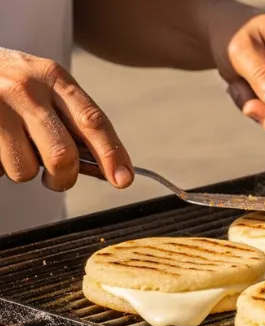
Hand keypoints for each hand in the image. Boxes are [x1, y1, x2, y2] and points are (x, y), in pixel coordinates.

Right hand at [0, 48, 132, 190]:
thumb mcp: (45, 87)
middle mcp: (25, 89)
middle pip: (62, 154)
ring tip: (14, 148)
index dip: (112, 154)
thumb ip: (74, 122)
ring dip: (25, 170)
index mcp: (53, 77)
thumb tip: (108, 169)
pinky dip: (0, 166)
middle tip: (58, 179)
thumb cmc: (12, 85)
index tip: (124, 180)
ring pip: (25, 169)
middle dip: (64, 178)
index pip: (92, 120)